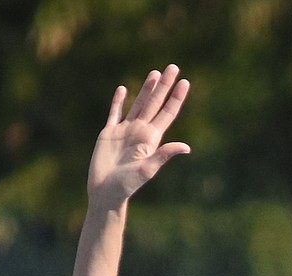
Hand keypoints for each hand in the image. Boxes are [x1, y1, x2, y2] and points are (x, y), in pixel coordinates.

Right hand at [87, 65, 190, 209]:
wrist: (105, 193)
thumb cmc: (127, 186)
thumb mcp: (148, 170)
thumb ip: (164, 155)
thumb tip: (186, 147)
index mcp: (151, 139)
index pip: (167, 113)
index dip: (176, 98)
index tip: (185, 82)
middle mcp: (140, 132)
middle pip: (154, 103)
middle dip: (164, 86)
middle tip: (173, 67)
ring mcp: (125, 132)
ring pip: (138, 104)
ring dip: (146, 89)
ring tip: (155, 73)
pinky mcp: (108, 133)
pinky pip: (114, 113)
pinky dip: (118, 101)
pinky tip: (123, 89)